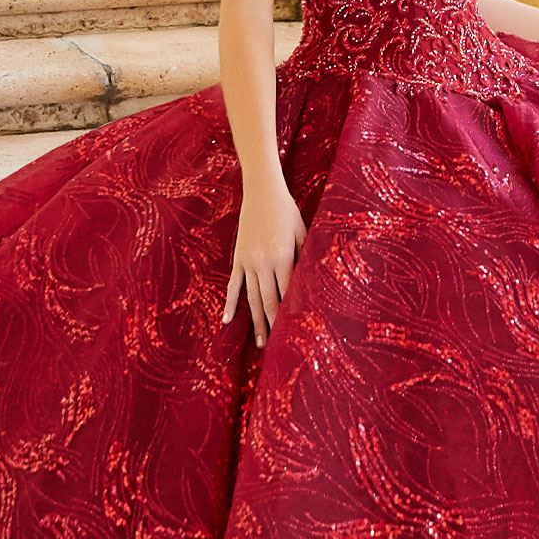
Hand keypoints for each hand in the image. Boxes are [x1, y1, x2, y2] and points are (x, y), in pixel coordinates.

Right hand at [223, 170, 307, 345]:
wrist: (262, 191)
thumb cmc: (287, 210)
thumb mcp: (302, 232)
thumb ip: (305, 256)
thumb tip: (310, 283)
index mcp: (283, 256)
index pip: (288, 293)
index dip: (290, 314)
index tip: (295, 333)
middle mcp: (264, 263)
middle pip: (268, 301)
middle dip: (273, 326)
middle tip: (276, 348)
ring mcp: (248, 262)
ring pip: (251, 298)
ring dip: (255, 322)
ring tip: (259, 342)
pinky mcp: (238, 258)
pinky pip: (234, 285)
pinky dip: (231, 303)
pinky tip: (228, 321)